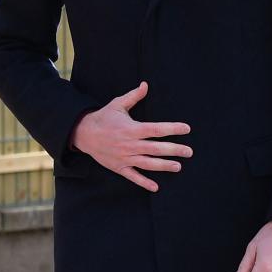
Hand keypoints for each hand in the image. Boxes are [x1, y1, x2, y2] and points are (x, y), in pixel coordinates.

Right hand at [71, 81, 191, 192]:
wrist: (82, 133)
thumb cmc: (103, 118)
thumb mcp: (117, 104)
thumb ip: (133, 96)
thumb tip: (145, 84)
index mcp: (131, 129)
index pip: (156, 129)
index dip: (172, 129)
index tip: (186, 129)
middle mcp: (129, 144)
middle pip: (156, 148)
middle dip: (174, 150)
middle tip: (189, 151)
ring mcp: (125, 157)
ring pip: (148, 164)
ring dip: (164, 166)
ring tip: (178, 166)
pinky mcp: (119, 167)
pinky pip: (133, 177)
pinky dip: (144, 182)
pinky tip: (156, 187)